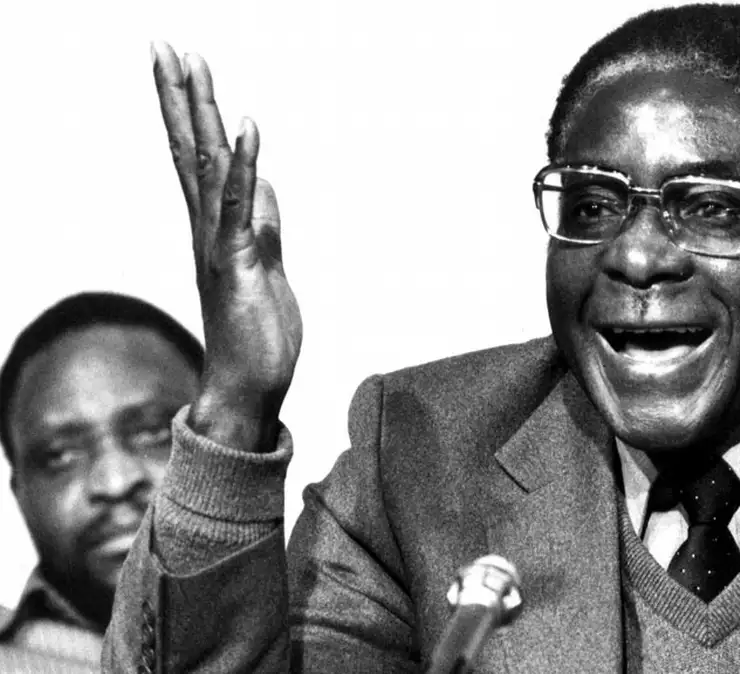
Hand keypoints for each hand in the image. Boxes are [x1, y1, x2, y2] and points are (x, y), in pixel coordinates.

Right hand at [151, 42, 301, 451]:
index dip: (189, 110)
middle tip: (166, 44)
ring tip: (192, 62)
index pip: (196, 157)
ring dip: (201, 112)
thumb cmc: (256, 333)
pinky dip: (242, 163)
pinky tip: (245, 126)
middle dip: (180, 94)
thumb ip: (262, 225)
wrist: (248, 388)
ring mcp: (218, 243)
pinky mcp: (237, 262)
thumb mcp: (267, 267)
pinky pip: (237, 205)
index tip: (181, 65)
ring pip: (204, 165)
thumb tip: (262, 187)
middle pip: (189, 148)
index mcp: (215, 227)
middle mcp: (207, 228)